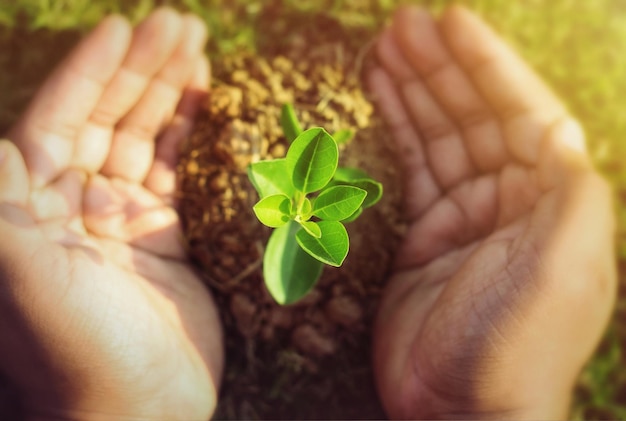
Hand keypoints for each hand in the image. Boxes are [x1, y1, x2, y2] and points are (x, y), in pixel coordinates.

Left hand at [0, 8, 221, 419]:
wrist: (138, 410)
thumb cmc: (77, 350)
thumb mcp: (26, 277)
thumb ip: (4, 208)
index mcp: (37, 204)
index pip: (62, 117)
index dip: (92, 70)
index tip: (124, 26)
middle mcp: (79, 204)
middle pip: (112, 117)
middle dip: (143, 68)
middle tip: (181, 22)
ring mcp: (127, 219)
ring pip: (150, 140)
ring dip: (171, 92)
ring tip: (199, 47)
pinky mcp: (170, 238)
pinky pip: (181, 175)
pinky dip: (194, 138)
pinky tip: (208, 105)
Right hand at [367, 6, 615, 418]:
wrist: (457, 411)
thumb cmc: (513, 347)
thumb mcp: (561, 271)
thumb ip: (570, 198)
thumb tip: (563, 128)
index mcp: (551, 200)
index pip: (520, 111)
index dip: (486, 64)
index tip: (449, 20)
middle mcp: (511, 200)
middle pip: (473, 115)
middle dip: (440, 67)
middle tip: (401, 24)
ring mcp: (465, 216)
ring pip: (438, 137)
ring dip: (413, 91)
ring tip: (383, 48)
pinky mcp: (424, 235)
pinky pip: (408, 171)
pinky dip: (393, 134)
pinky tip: (376, 102)